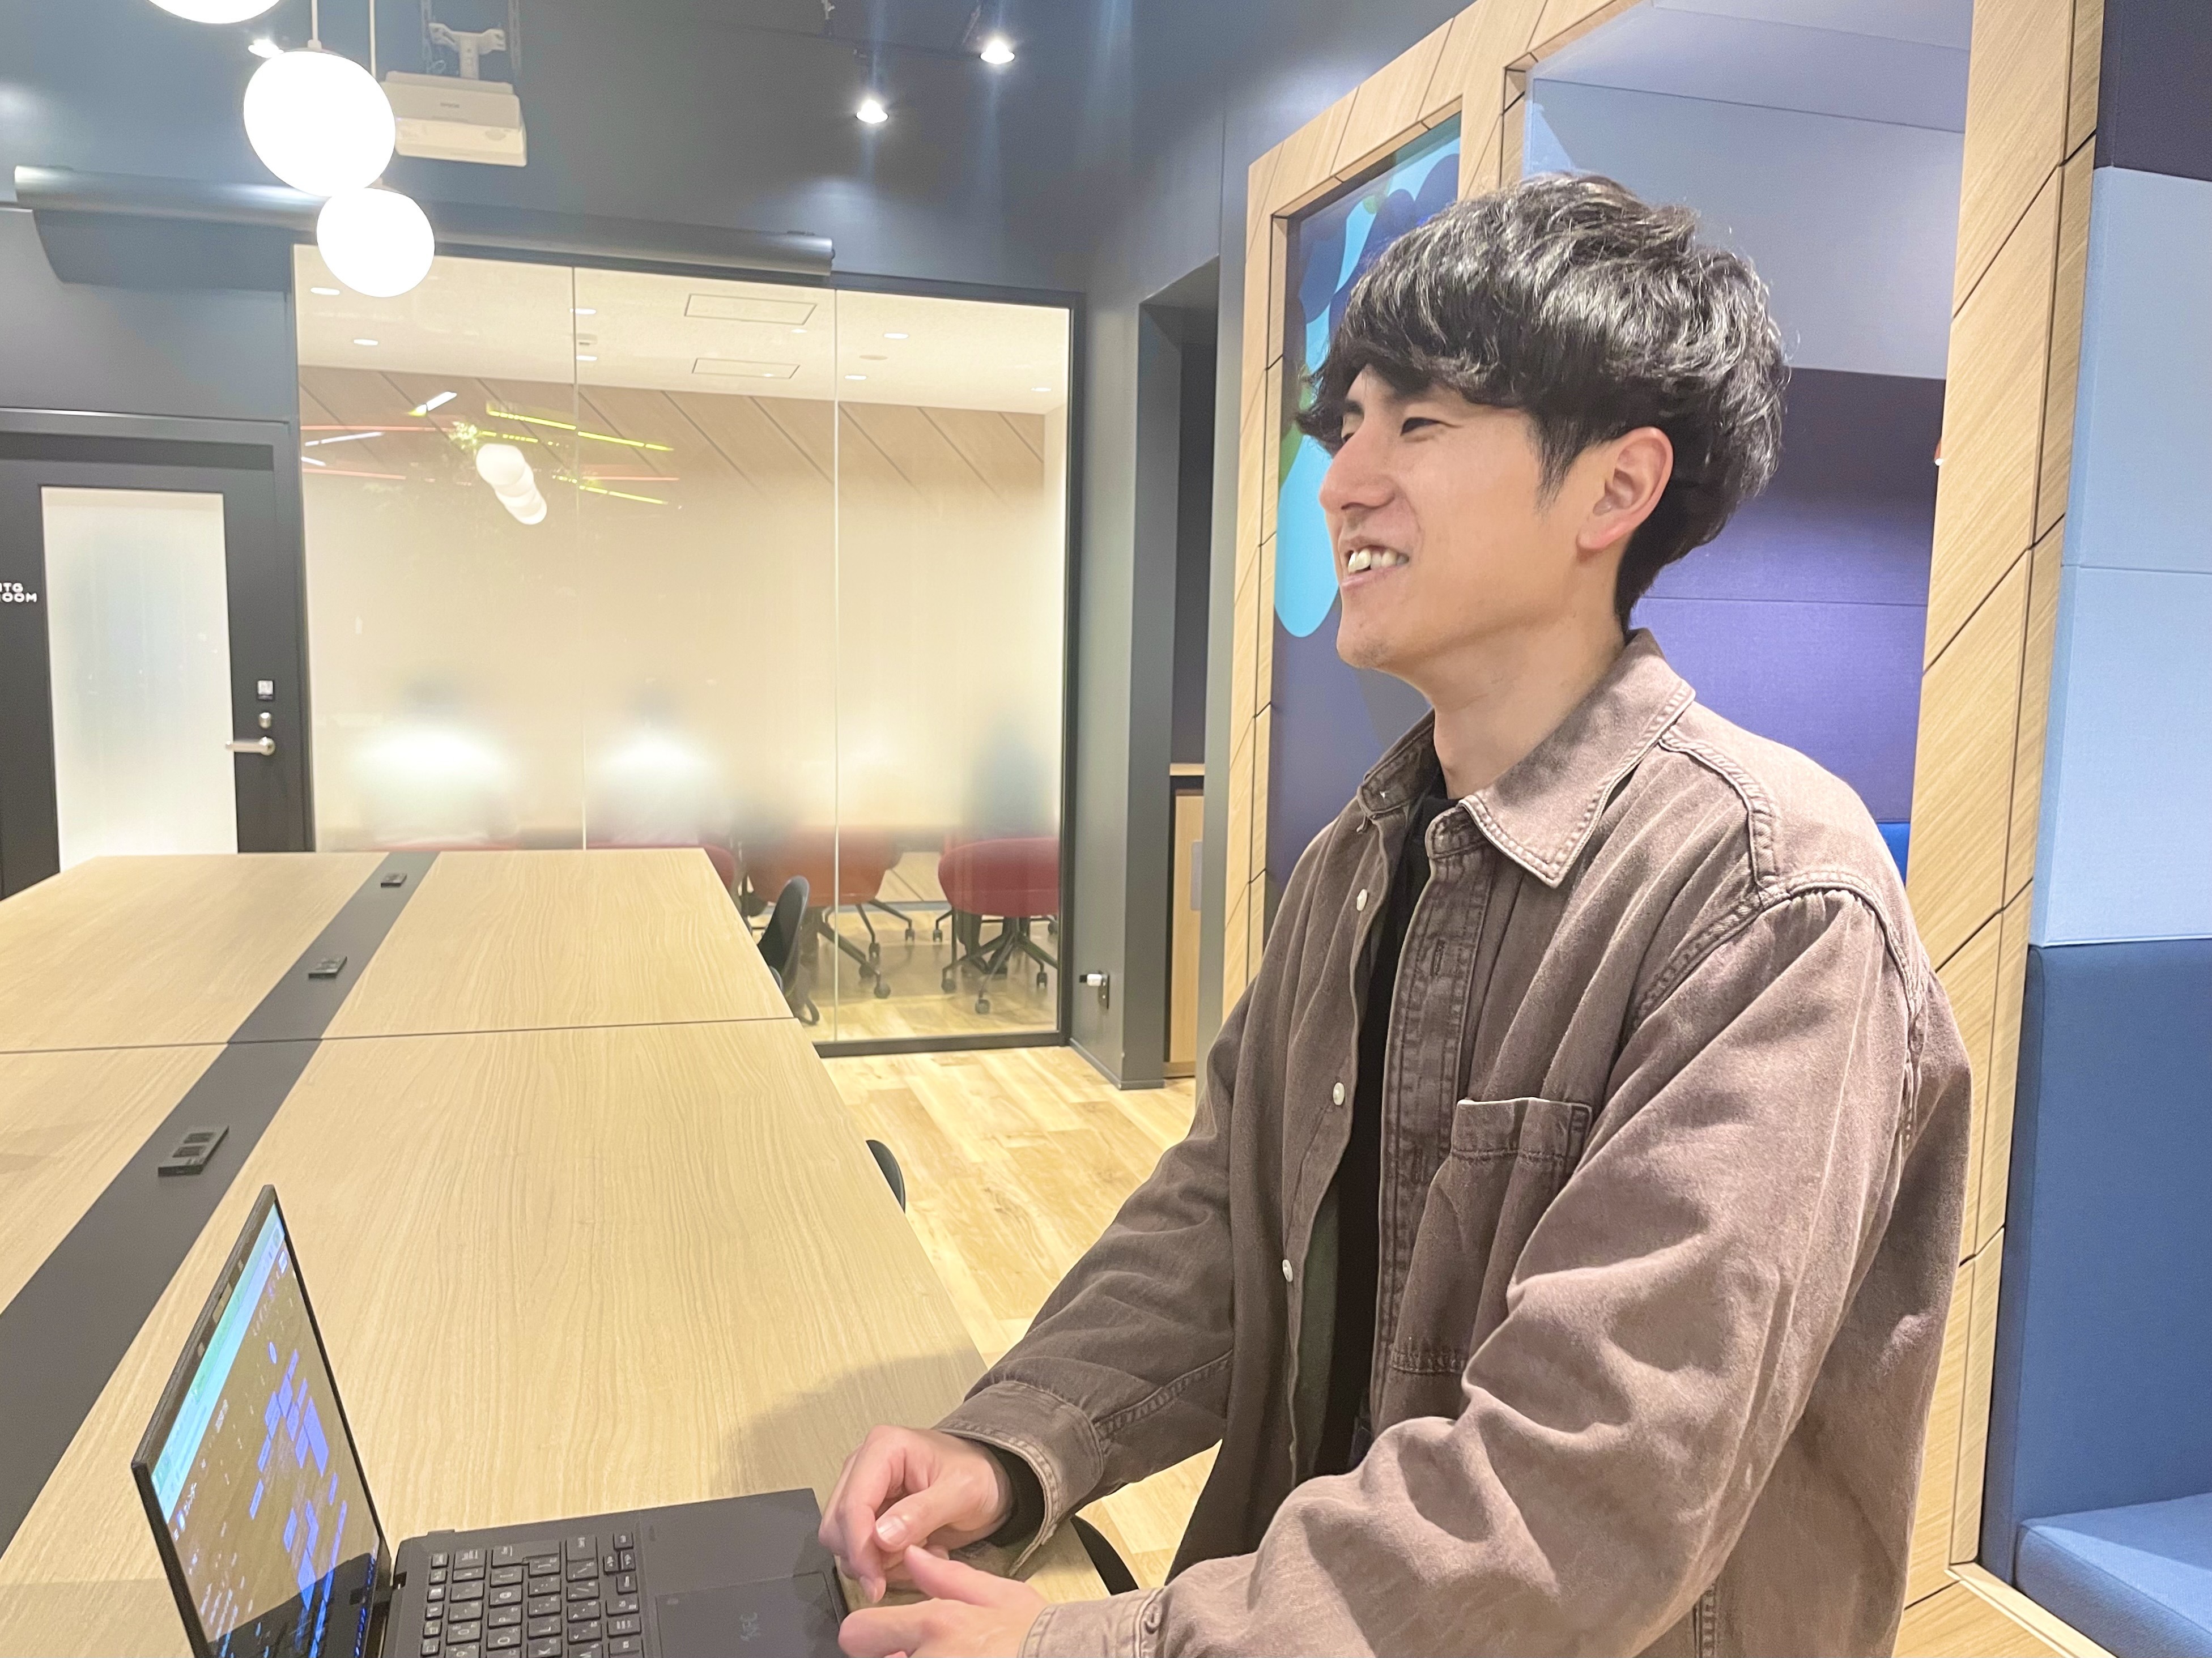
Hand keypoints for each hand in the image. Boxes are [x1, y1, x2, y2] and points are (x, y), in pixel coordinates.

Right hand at [820, 1425, 1013, 1602]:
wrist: (991, 1480)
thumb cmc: (979, 1475)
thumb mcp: (961, 1491)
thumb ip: (922, 1513)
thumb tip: (880, 1537)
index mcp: (883, 1448)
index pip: (852, 1505)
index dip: (859, 1548)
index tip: (876, 1582)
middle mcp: (863, 1466)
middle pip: (837, 1527)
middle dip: (868, 1556)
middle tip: (911, 1562)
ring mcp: (863, 1490)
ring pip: (843, 1544)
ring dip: (880, 1561)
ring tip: (924, 1549)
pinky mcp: (868, 1514)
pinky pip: (859, 1551)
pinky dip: (885, 1563)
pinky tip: (918, 1550)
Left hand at [838, 1545, 1045, 1657]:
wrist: (1069, 1657)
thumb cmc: (1038, 1635)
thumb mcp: (1000, 1594)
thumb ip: (947, 1577)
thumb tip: (913, 1556)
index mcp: (936, 1625)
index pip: (857, 1632)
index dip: (867, 1634)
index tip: (880, 1638)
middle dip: (894, 1655)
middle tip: (925, 1651)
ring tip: (952, 1657)